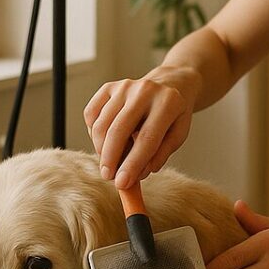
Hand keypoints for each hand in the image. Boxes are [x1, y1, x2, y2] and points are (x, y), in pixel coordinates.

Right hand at [83, 65, 200, 188]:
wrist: (169, 84)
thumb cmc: (173, 114)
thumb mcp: (178, 135)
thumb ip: (160, 155)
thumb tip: (138, 174)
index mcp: (168, 103)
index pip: (147, 139)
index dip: (132, 164)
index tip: (122, 184)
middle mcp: (144, 91)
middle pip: (119, 130)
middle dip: (110, 159)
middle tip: (108, 177)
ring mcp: (124, 87)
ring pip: (101, 124)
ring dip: (101, 149)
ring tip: (110, 161)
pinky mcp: (109, 87)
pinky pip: (91, 114)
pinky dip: (94, 133)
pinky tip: (105, 141)